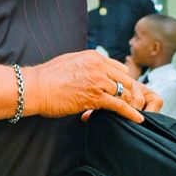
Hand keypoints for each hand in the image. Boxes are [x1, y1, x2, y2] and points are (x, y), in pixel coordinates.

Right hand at [23, 52, 151, 123]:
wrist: (35, 88)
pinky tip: (139, 119)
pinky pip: (120, 105)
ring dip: (130, 102)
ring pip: (125, 91)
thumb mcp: (70, 61)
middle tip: (130, 103)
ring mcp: (98, 81)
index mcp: (94, 57)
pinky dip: (131, 113)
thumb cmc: (48, 77)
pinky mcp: (95, 97)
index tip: (123, 90)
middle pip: (126, 79)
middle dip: (129, 91)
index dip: (123, 80)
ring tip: (135, 112)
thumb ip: (85, 64)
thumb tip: (92, 70)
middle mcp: (99, 66)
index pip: (119, 67)